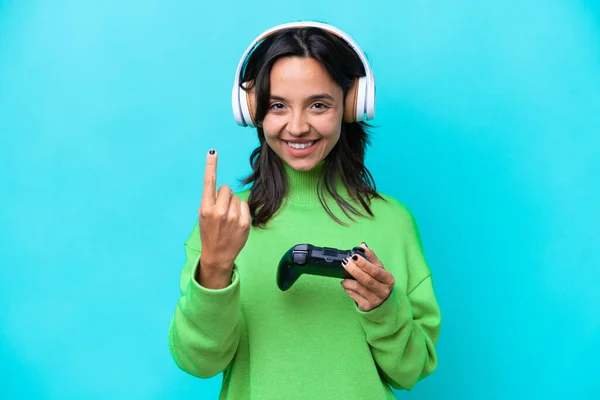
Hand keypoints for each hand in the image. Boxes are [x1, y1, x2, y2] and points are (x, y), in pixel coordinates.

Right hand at [197, 150, 250, 287]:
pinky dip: (241, 211)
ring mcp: (233, 217)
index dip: (211, 166)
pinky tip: (235, 222)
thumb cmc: (209, 232)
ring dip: (232, 204)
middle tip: (221, 210)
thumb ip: (211, 201)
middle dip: (224, 196)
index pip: (209, 183)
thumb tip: (224, 188)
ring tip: (228, 218)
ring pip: (236, 197)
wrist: (217, 254)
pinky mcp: (244, 223)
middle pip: (226, 188)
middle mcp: (219, 211)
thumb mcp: (203, 216)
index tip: (213, 152)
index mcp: (205, 208)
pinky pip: (244, 205)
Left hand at [341, 243, 394, 310]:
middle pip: (366, 279)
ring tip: (344, 277)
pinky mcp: (367, 306)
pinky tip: (346, 285)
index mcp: (388, 279)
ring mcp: (375, 300)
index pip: (375, 270)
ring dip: (348, 281)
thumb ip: (371, 257)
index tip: (354, 256)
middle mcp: (383, 291)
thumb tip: (362, 246)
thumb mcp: (379, 268)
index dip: (364, 263)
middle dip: (353, 270)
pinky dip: (347, 289)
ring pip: (358, 288)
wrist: (383, 301)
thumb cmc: (379, 281)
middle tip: (345, 262)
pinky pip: (353, 296)